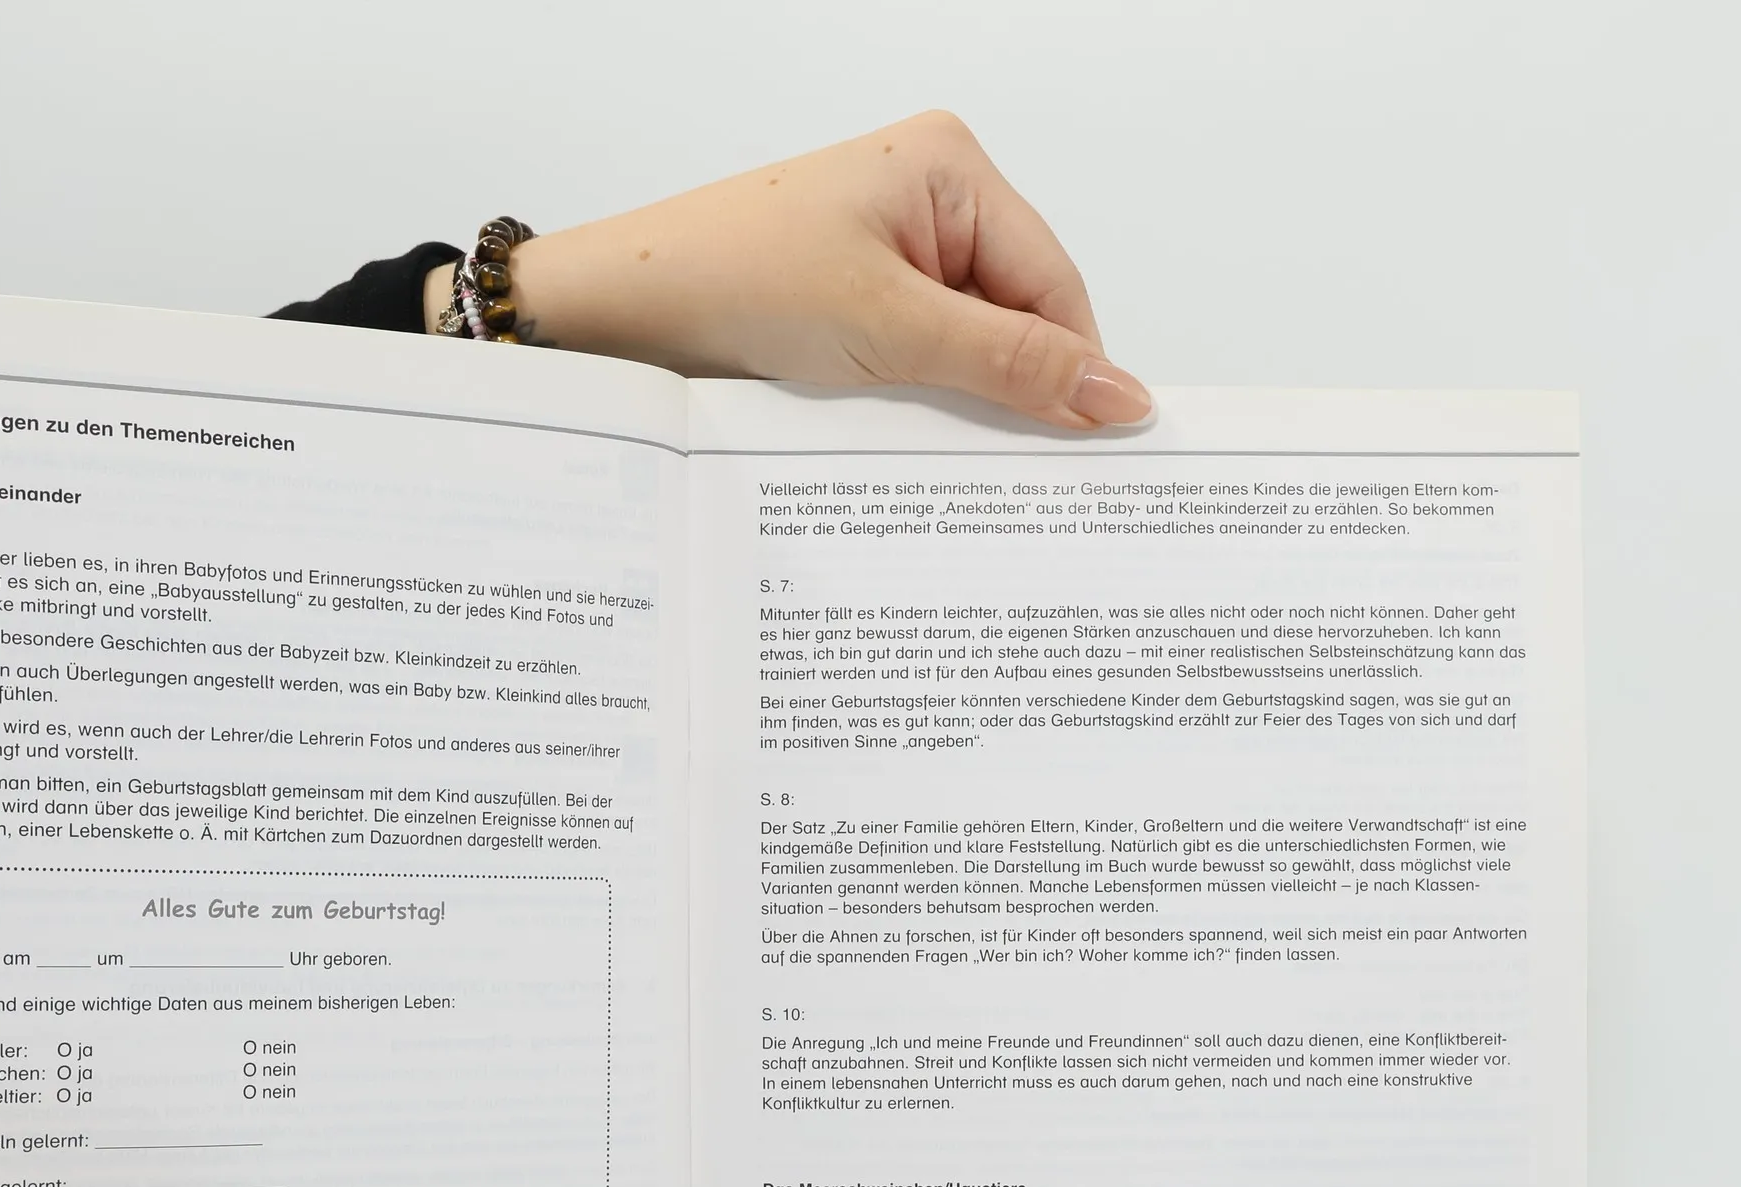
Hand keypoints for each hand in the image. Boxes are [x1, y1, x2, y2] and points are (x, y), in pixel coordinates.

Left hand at [431, 112, 1151, 430]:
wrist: (622, 313)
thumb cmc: (736, 282)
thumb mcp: (892, 329)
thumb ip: (1012, 365)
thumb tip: (1118, 397)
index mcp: (950, 167)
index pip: (1055, 284)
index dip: (1075, 368)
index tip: (1094, 448)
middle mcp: (930, 198)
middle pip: (1021, 314)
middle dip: (1017, 387)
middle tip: (1018, 466)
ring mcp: (894, 249)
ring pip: (975, 345)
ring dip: (966, 399)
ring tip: (940, 439)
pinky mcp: (862, 297)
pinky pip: (928, 356)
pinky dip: (926, 399)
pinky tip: (906, 429)